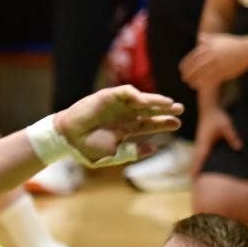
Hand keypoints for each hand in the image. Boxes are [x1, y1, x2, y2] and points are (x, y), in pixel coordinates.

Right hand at [52, 85, 183, 166]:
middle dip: (165, 110)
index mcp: (126, 129)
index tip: (178, 124)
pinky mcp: (108, 97)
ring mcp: (117, 106)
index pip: (149, 124)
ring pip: (142, 100)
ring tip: (170, 103)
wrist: (67, 139)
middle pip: (150, 111)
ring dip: (155, 100)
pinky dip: (136, 95)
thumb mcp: (114, 154)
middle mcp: (124, 116)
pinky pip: (125, 92)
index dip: (163, 123)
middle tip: (180, 110)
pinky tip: (144, 101)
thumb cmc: (87, 148)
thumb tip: (154, 148)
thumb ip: (133, 152)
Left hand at [180, 31, 247, 89]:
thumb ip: (208, 39)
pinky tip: (200, 86)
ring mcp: (216, 63)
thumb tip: (200, 37)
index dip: (185, 65)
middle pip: (195, 67)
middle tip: (184, 79)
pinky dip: (204, 83)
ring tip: (190, 84)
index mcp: (207, 47)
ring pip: (201, 74)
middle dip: (188, 74)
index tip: (181, 70)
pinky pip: (211, 79)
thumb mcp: (219, 38)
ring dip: (194, 80)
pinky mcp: (223, 70)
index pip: (192, 58)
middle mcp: (210, 55)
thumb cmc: (234, 44)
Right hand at [191, 104, 241, 174]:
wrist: (210, 108)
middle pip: (195, 160)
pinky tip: (202, 163)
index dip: (196, 168)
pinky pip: (200, 153)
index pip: (199, 159)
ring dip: (196, 165)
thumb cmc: (218, 118)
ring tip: (195, 175)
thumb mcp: (227, 127)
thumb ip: (232, 137)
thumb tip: (239, 148)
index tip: (193, 179)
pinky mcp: (203, 141)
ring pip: (196, 157)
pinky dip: (199, 160)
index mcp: (204, 143)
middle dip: (194, 170)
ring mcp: (201, 142)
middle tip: (193, 182)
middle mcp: (200, 144)